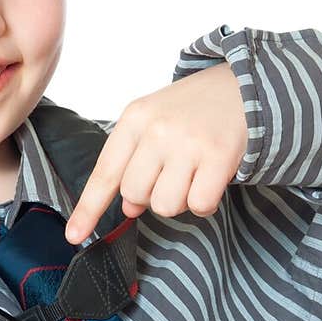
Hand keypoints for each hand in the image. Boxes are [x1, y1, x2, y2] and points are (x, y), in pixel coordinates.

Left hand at [63, 60, 247, 242]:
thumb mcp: (155, 122)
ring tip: (193, 175)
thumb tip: (128, 208)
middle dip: (150, 196)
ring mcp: (188, 143)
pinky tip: (211, 181)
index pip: (105, 173)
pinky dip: (205, 202)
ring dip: (180, 200)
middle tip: (171, 175)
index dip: (89, 209)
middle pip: (135, 195)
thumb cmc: (195, 110)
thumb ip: (134, 162)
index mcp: (135, 119)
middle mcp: (158, 130)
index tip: (75, 235)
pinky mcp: (219, 157)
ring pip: (166, 205)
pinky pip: (199, 205)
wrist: (246, 86)